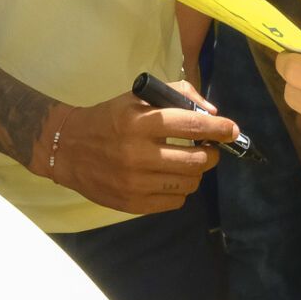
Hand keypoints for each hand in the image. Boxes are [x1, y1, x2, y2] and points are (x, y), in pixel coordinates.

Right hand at [48, 81, 240, 215]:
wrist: (67, 147)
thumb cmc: (109, 118)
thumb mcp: (138, 97)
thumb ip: (178, 96)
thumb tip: (213, 115)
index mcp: (140, 122)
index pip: (192, 126)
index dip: (218, 129)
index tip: (232, 130)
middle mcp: (138, 154)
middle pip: (196, 160)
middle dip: (211, 154)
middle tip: (208, 149)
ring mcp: (135, 182)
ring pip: (189, 183)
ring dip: (196, 172)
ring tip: (189, 163)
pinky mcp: (132, 203)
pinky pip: (174, 201)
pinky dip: (180, 190)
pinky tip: (170, 178)